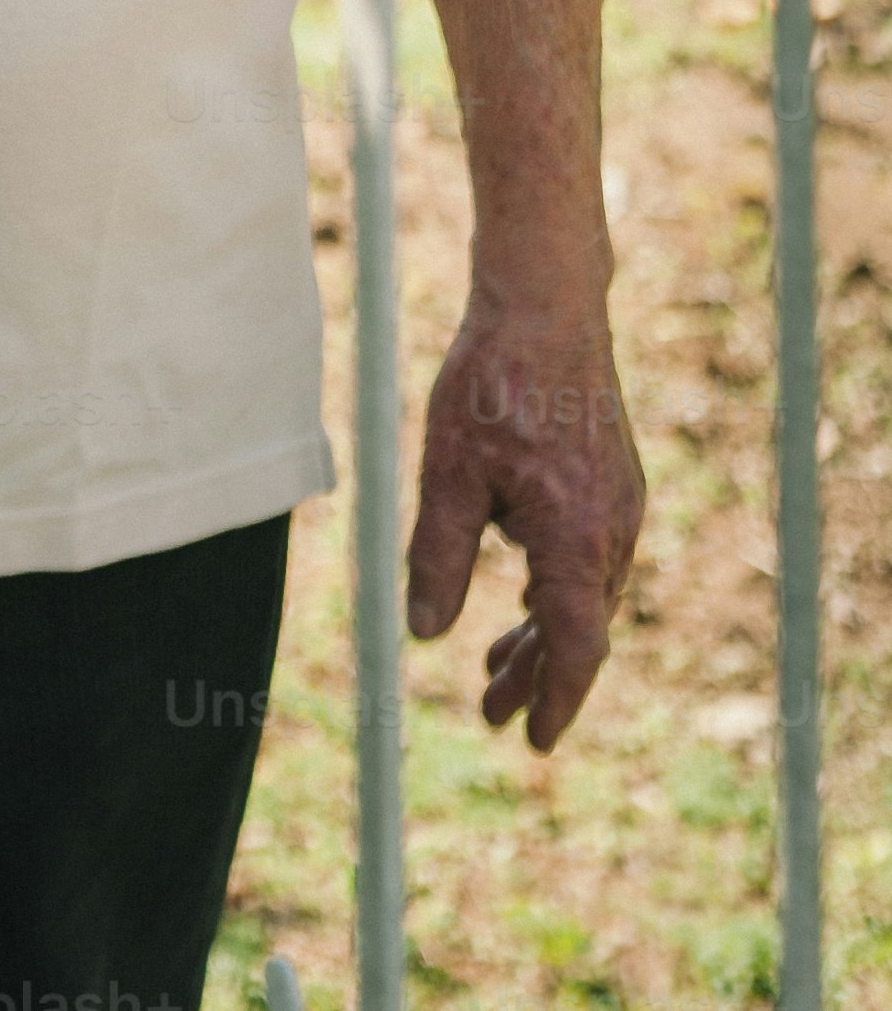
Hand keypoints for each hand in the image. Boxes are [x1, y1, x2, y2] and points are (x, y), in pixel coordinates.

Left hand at [406, 280, 645, 749]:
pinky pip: (590, 557)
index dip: (555, 699)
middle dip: (537, 673)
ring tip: (496, 662)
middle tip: (491, 709)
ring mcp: (619, 504)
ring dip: (544, 631)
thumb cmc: (492, 382)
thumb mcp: (448, 472)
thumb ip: (439, 557)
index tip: (530, 739)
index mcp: (576, 537)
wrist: (547, 303)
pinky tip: (522, 591)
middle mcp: (611, 529)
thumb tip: (425, 634)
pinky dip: (556, 587)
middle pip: (580, 627)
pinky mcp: (612, 481)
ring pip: (585, 593)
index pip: (577, 648)